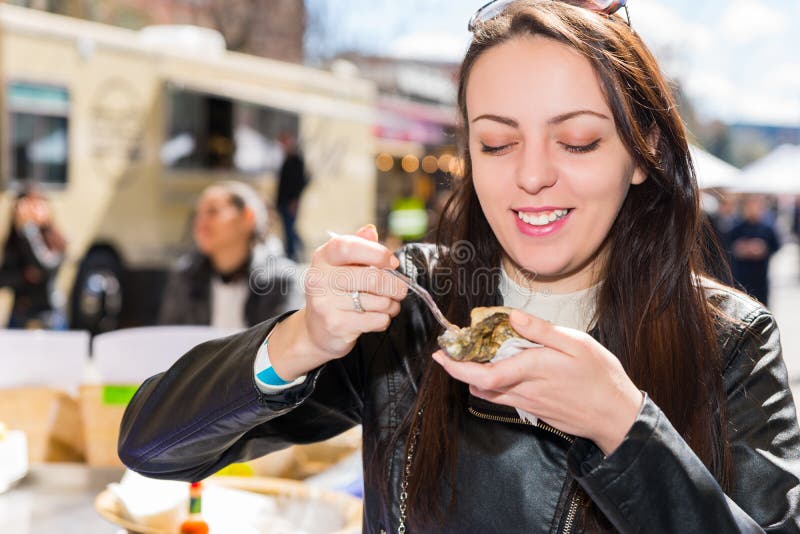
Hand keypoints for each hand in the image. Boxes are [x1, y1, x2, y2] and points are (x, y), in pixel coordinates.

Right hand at [268, 224, 407, 379]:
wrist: (316, 329)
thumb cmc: (335, 292)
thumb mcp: (342, 265)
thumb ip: (359, 246)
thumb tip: (371, 230)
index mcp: (323, 258)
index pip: (349, 246)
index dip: (377, 253)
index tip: (392, 263)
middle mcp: (319, 279)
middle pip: (372, 278)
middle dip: (394, 285)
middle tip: (400, 290)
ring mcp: (325, 303)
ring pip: (378, 301)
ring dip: (392, 304)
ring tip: (388, 305)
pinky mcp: (335, 325)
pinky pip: (376, 319)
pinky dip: (384, 319)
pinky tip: (378, 317)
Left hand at [433, 309, 643, 455]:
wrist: (615, 416)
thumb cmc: (600, 376)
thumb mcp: (576, 343)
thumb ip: (541, 330)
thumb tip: (511, 316)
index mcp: (532, 369)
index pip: (484, 372)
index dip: (457, 366)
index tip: (441, 355)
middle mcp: (524, 389)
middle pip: (479, 383)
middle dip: (459, 369)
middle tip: (448, 353)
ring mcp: (527, 403)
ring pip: (489, 393)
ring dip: (474, 377)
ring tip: (472, 356)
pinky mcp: (533, 411)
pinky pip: (504, 398)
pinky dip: (492, 384)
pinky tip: (500, 369)